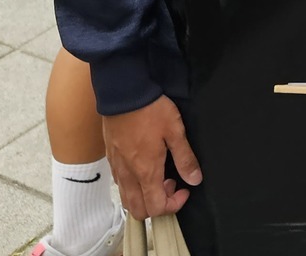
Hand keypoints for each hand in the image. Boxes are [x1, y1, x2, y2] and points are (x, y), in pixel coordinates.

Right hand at [103, 95, 201, 218]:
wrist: (123, 93)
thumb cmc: (150, 110)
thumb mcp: (175, 131)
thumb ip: (185, 158)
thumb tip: (195, 179)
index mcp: (146, 172)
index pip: (156, 207)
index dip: (174, 205)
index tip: (184, 188)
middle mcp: (128, 175)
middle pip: (139, 210)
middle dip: (158, 205)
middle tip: (172, 182)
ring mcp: (117, 168)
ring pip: (127, 199)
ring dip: (145, 197)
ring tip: (159, 175)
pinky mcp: (111, 159)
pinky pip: (120, 184)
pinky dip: (133, 186)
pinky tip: (144, 166)